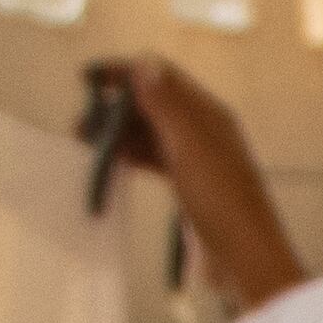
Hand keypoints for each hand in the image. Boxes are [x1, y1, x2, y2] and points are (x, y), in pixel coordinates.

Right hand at [86, 55, 312, 300]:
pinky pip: (156, 159)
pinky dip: (133, 155)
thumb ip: (167, 105)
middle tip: (79, 124)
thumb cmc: (223, 202)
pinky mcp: (191, 185)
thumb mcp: (191, 147)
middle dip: (115, 106)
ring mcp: (198, 159)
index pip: (162, 77)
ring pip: (151, 133)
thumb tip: (145, 64)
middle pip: (153, 104)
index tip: (86, 79)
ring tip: (85, 143)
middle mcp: (205, 131)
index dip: (124, 73)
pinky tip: (114, 161)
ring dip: (119, 132)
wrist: (244, 258)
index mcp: (210, 114)